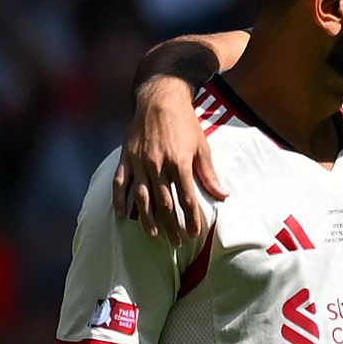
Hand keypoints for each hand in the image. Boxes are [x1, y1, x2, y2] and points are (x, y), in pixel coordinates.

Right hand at [117, 75, 219, 240]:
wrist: (160, 100)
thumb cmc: (185, 124)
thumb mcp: (202, 146)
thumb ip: (209, 173)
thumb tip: (222, 196)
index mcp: (180, 163)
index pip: (187, 199)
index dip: (191, 218)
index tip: (195, 234)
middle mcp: (158, 166)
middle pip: (164, 204)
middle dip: (172, 225)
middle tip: (177, 242)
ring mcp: (139, 163)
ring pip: (142, 198)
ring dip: (147, 219)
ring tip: (154, 235)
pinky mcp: (126, 159)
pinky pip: (121, 185)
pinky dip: (120, 201)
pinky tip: (122, 216)